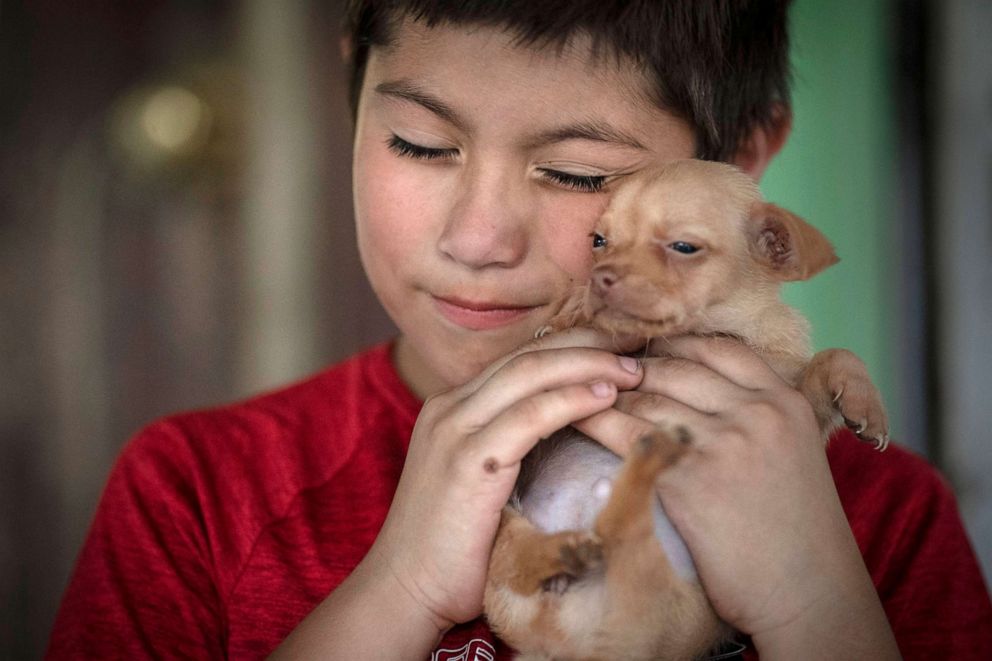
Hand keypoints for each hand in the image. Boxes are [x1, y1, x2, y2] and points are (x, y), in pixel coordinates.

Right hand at [364, 328, 643, 631]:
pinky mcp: (469, 461)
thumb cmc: (451, 548)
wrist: (403, 591)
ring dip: (589, 365)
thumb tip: (571, 438)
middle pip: (528, 355)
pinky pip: (530, 415)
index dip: (572, 348)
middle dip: (587, 345)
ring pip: (531, 373)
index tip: (616, 350)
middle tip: (634, 347)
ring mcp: (455, 430)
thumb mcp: (479, 481)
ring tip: (633, 371)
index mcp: (452, 408)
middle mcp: (449, 408)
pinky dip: (573, 399)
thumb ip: (510, 449)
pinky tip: (606, 397)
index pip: (519, 360)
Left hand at [575, 336, 898, 657]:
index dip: (673, 345)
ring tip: (577, 394)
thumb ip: (754, 415)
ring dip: (606, 394)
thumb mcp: (793, 451)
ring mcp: (720, 444)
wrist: (808, 593)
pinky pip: (626, 437)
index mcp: (785, 401)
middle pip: (674, 369)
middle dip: (631, 370)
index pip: (717, 348)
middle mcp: (755, 413)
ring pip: (644, 399)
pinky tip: (574, 421)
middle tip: (596, 372)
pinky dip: (595, 425)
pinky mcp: (686, 480)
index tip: (643, 351)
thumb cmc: (797, 531)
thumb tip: (697, 390)